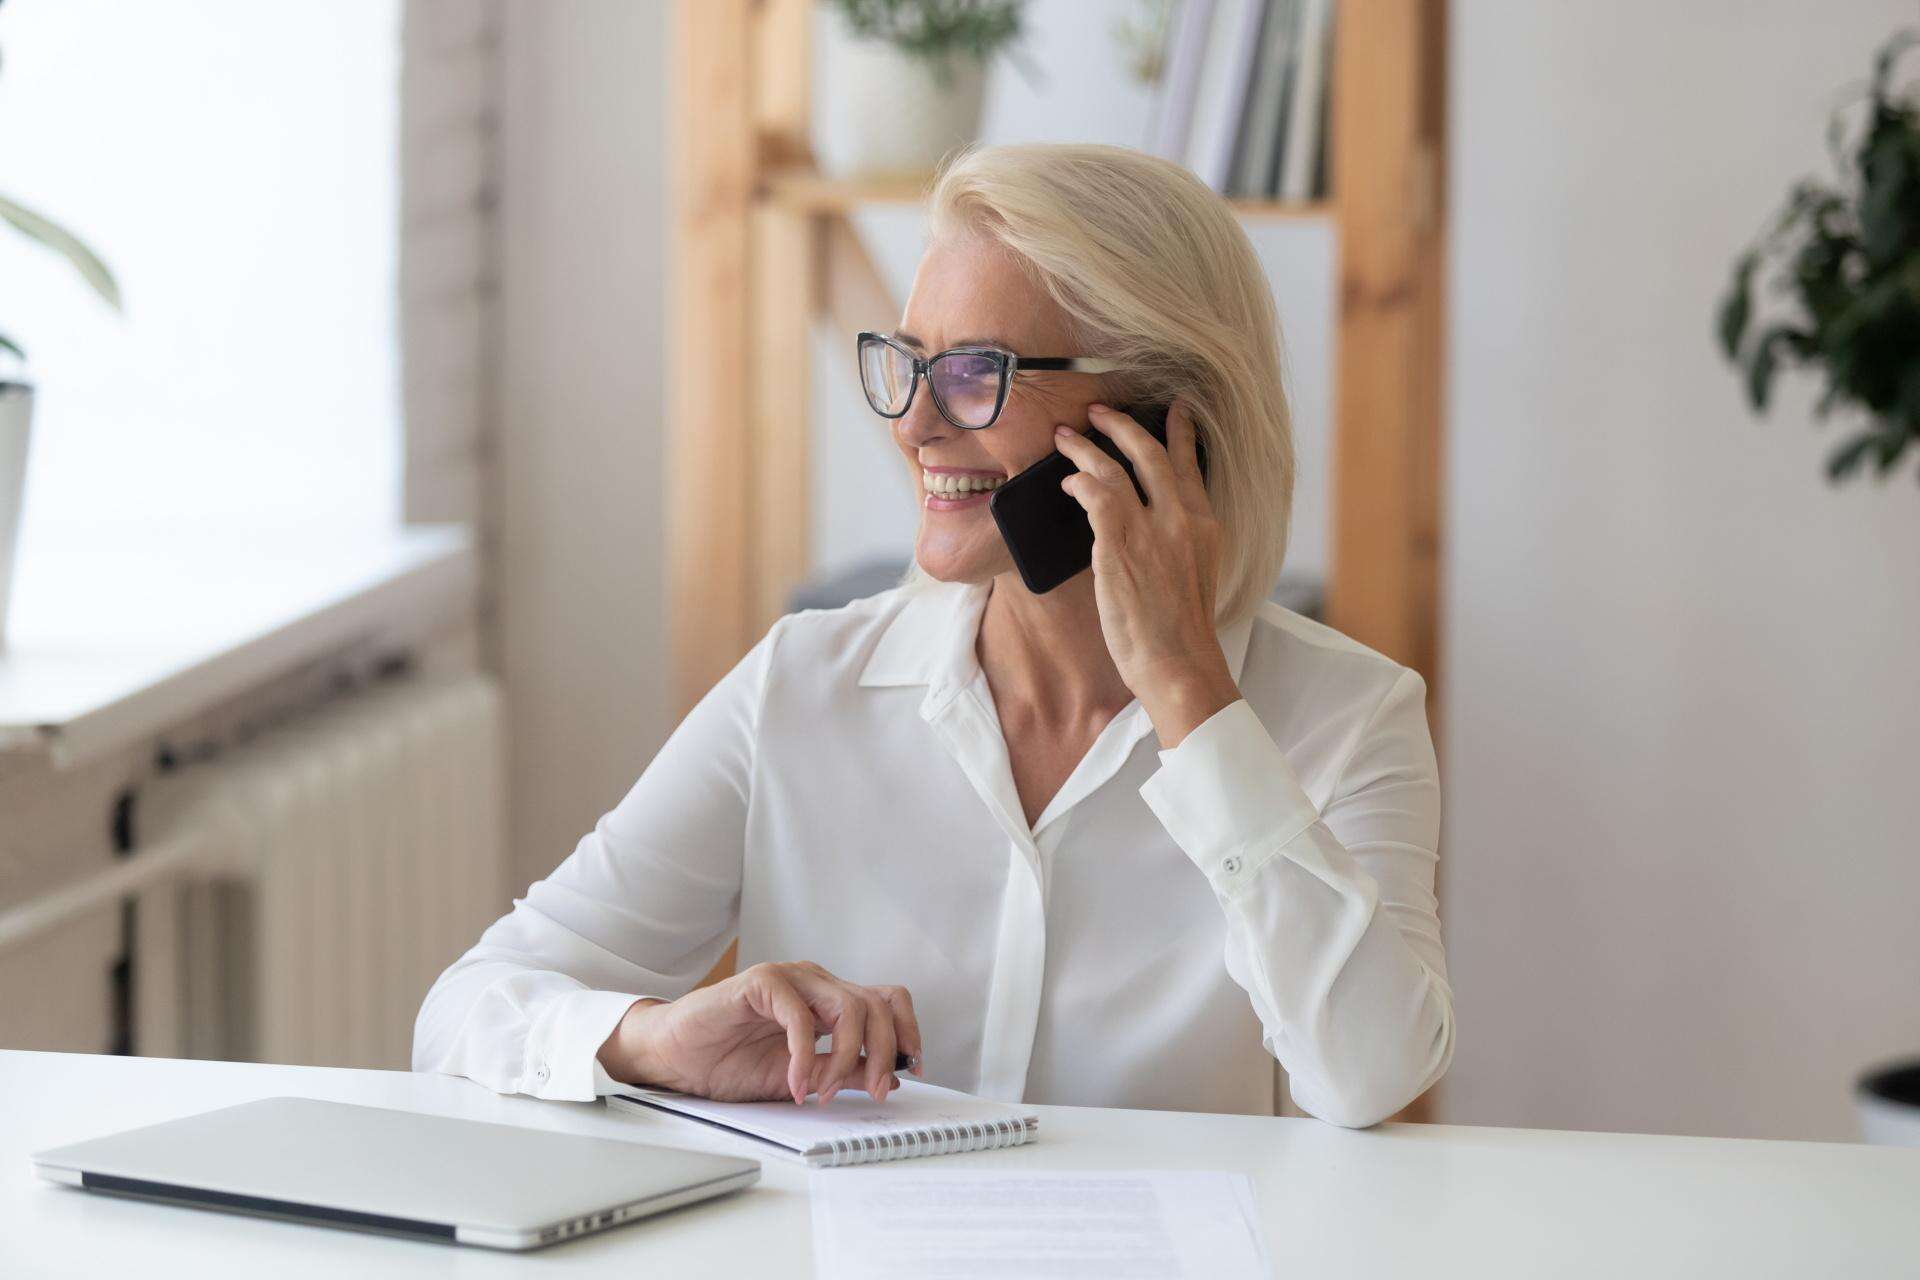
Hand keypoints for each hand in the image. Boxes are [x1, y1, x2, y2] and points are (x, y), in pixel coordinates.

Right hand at [596, 961, 922, 1105]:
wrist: (678, 1058)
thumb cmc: (731, 1063)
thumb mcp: (801, 1077)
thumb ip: (842, 1071)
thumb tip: (888, 1078)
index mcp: (830, 1001)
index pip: (887, 1001)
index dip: (907, 1031)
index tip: (913, 1068)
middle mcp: (816, 983)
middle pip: (876, 1004)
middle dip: (882, 1053)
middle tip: (871, 1092)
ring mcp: (791, 979)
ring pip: (848, 1006)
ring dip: (845, 1057)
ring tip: (824, 1092)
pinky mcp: (762, 982)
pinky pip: (801, 1015)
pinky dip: (804, 1055)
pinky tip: (795, 1083)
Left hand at [1055, 400, 1242, 747]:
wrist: (1178, 663)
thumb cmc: (1177, 632)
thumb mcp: (1191, 574)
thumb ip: (1173, 542)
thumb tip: (1139, 525)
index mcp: (1203, 526)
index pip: (1191, 466)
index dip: (1180, 433)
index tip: (1175, 409)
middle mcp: (1181, 519)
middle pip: (1151, 453)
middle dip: (1123, 425)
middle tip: (1100, 410)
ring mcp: (1152, 529)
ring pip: (1117, 467)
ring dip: (1087, 447)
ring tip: (1066, 437)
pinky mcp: (1120, 544)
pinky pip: (1096, 495)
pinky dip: (1079, 482)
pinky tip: (1066, 483)